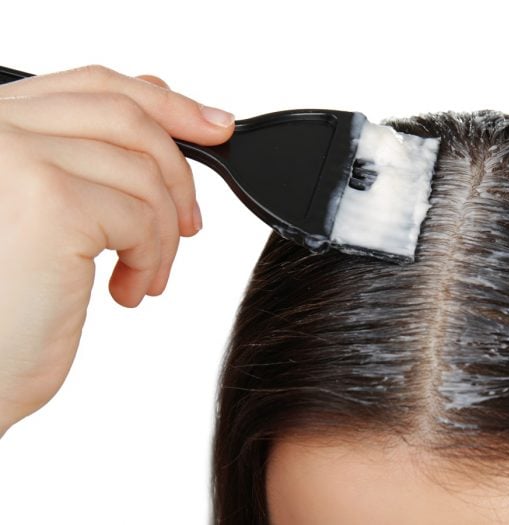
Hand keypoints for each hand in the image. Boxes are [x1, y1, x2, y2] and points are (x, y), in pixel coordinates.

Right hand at [0, 65, 234, 434]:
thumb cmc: (4, 307)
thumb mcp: (45, 212)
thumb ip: (87, 155)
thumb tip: (160, 112)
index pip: (94, 85)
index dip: (164, 102)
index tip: (212, 126)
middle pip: (126, 115)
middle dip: (180, 167)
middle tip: (192, 221)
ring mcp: (16, 157)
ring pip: (143, 172)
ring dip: (162, 232)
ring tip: (147, 274)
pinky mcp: (50, 201)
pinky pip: (141, 216)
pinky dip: (152, 257)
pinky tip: (129, 290)